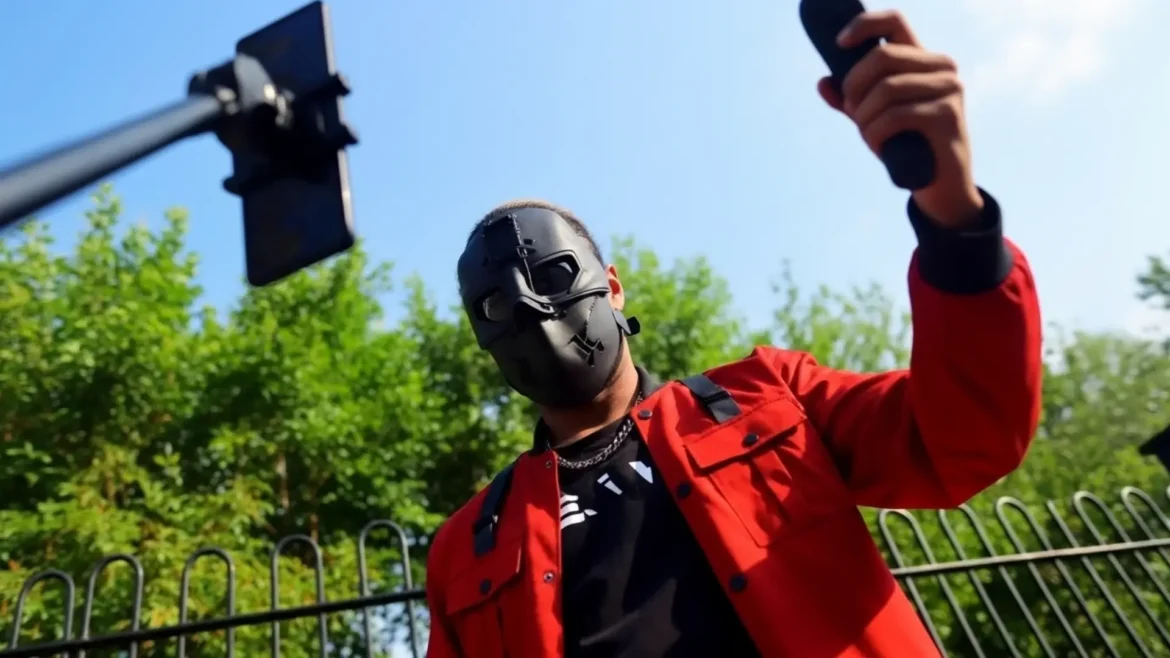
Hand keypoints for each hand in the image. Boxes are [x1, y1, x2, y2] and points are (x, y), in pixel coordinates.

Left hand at [817, 10, 982, 228]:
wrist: (940, 185)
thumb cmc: (906, 146)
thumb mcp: (874, 119)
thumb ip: (851, 101)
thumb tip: (822, 83)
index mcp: (923, 59)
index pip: (894, 20)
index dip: (863, 24)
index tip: (839, 43)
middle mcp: (942, 66)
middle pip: (881, 56)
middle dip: (854, 85)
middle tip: (852, 110)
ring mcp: (949, 88)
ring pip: (886, 88)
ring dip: (864, 116)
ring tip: (867, 133)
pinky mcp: (947, 115)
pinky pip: (894, 116)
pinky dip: (875, 133)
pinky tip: (878, 146)